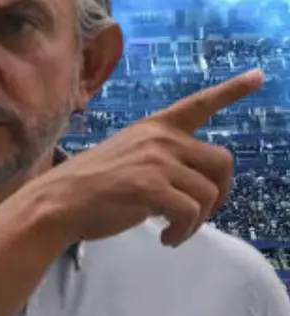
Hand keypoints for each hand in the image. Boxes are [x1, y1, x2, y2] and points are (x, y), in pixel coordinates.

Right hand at [26, 69, 263, 246]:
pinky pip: (191, 213)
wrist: (56, 203)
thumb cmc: (89, 188)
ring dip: (198, 220)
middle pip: (223, 162)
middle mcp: (160, 138)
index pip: (199, 104)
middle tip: (200, 214)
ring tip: (174, 231)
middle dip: (220, 193)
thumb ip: (162, 161)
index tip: (259, 75)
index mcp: (153, 128)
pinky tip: (166, 239)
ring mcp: (156, 160)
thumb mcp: (128, 160)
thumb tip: (195, 187)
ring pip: (209, 193)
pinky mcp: (150, 186)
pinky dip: (184, 232)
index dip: (232, 90)